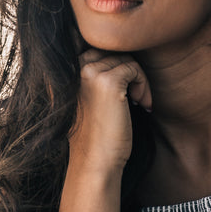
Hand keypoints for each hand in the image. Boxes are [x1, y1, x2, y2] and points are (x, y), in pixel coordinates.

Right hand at [68, 49, 151, 173]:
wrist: (96, 161)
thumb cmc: (96, 134)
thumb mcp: (91, 98)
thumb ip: (97, 76)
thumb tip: (123, 54)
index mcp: (66, 71)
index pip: (99, 50)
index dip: (117, 67)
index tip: (125, 91)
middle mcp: (75, 68)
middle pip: (113, 51)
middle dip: (129, 71)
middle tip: (135, 97)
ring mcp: (90, 73)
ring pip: (126, 59)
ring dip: (139, 79)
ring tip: (139, 102)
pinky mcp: (109, 82)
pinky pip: (134, 68)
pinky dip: (144, 84)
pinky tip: (141, 104)